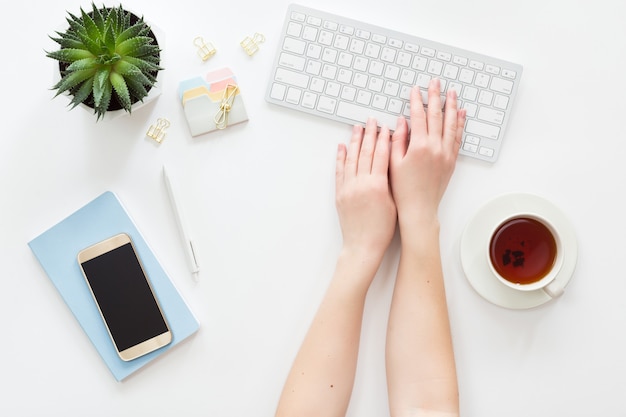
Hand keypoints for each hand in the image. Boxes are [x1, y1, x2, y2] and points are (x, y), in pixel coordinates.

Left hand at [335, 118, 396, 260]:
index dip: (384, 139)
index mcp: (378, 185)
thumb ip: (390, 182)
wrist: (363, 246)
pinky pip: (339, 171)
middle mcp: (361, 183)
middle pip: (365, 153)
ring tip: (357, 128)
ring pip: (351, 158)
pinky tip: (342, 147)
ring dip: (354, 141)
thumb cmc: (382, 229)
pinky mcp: (340, 194)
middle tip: (371, 121)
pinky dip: (340, 158)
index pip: (381, 155)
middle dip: (369, 134)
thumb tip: (389, 163)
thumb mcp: (393, 203)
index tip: (385, 128)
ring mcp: (348, 188)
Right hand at [390, 79, 465, 226]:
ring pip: (451, 124)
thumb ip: (397, 140)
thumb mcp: (393, 163)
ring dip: (451, 106)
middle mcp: (435, 148)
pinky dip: (460, 124)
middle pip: (437, 116)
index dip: (416, 101)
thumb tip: (401, 121)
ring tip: (452, 92)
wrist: (419, 209)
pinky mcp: (451, 161)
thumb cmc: (403, 190)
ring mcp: (446, 154)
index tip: (415, 90)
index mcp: (419, 147)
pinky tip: (461, 114)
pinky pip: (458, 138)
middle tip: (435, 82)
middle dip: (435, 97)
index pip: (418, 116)